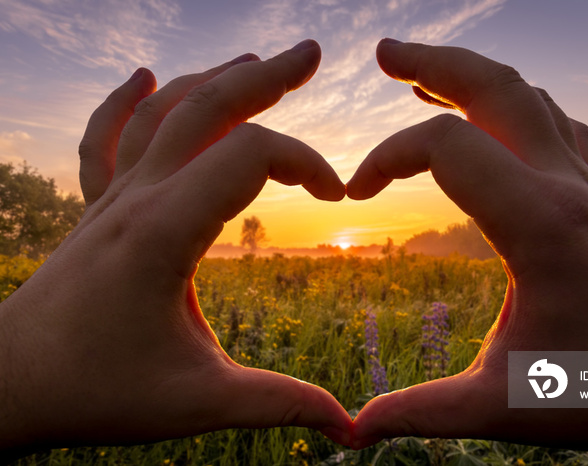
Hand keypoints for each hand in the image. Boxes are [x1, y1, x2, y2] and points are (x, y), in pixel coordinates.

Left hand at [0, 40, 349, 459]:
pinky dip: (123, 102)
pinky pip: (105, 139)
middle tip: (308, 53)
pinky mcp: (96, 210)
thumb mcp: (198, 402)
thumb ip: (279, 403)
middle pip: (206, 108)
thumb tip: (349, 426)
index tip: (337, 197)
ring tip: (251, 59)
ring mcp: (111, 199)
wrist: (7, 385)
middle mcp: (137, 198)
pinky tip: (140, 77)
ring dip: (209, 80)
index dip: (306, 163)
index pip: (250, 156)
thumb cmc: (96, 391)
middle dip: (265, 77)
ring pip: (161, 114)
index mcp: (166, 231)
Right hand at [348, 39, 587, 451]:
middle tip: (385, 52)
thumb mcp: (509, 406)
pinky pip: (558, 127)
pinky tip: (499, 126)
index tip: (354, 196)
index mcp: (538, 224)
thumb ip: (424, 413)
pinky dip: (517, 108)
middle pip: (495, 87)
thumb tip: (353, 430)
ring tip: (428, 78)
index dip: (385, 158)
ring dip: (475, 78)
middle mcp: (567, 187)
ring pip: (530, 98)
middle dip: (432, 62)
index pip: (444, 147)